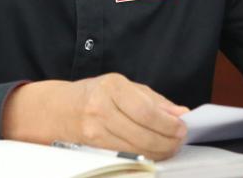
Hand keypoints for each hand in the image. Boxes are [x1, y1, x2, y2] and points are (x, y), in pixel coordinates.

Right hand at [1, 73, 188, 160]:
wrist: (60, 109)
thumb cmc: (96, 93)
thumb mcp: (125, 86)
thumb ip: (154, 100)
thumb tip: (180, 113)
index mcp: (112, 87)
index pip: (147, 111)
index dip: (168, 124)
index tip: (182, 127)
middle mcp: (101, 109)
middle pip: (143, 134)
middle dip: (168, 141)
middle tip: (179, 139)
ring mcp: (95, 131)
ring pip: (136, 150)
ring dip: (159, 151)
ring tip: (170, 146)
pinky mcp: (93, 148)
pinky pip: (125, 156)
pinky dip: (143, 156)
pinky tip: (152, 152)